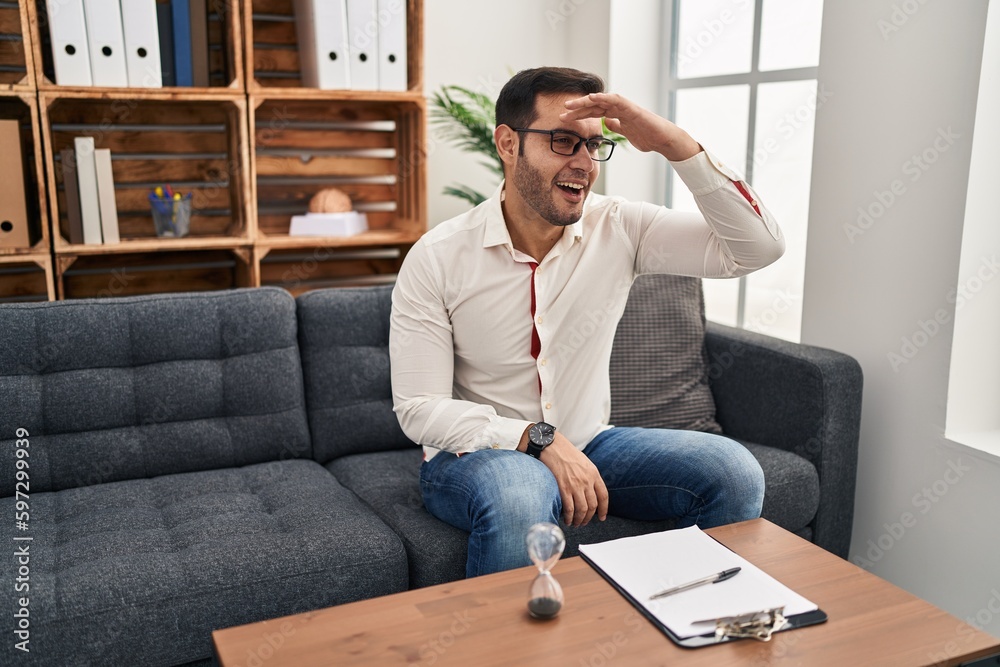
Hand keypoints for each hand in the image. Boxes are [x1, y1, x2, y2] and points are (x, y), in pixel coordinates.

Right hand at [539, 432, 608, 526]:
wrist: (551, 445)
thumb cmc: (565, 452)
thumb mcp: (583, 462)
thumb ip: (588, 475)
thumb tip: (589, 489)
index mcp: (594, 473)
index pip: (603, 496)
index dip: (604, 509)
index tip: (602, 517)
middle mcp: (587, 480)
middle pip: (592, 506)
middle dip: (588, 517)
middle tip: (583, 522)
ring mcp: (576, 484)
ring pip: (582, 510)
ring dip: (579, 520)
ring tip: (575, 523)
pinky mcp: (563, 487)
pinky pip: (569, 508)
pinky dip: (569, 517)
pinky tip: (567, 520)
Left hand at [560, 93, 700, 161]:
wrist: (662, 139)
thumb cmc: (647, 136)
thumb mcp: (626, 133)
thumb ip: (616, 126)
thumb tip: (606, 123)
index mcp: (615, 114)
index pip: (593, 113)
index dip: (579, 115)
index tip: (564, 118)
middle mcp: (618, 108)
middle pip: (593, 106)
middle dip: (577, 108)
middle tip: (562, 111)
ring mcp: (624, 107)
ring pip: (600, 101)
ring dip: (584, 102)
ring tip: (570, 105)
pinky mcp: (630, 108)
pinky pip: (615, 100)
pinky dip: (603, 98)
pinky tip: (591, 98)